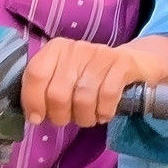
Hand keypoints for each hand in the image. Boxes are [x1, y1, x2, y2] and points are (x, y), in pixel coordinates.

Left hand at [21, 35, 167, 127]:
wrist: (135, 62)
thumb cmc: (92, 76)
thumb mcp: (65, 78)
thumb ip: (46, 90)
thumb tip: (33, 115)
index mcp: (56, 49)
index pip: (36, 74)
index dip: (33, 100)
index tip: (37, 118)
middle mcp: (76, 48)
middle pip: (58, 92)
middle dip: (61, 115)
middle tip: (68, 119)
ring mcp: (100, 54)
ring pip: (83, 98)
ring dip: (84, 117)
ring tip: (88, 118)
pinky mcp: (122, 63)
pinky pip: (107, 96)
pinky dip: (103, 112)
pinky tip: (103, 114)